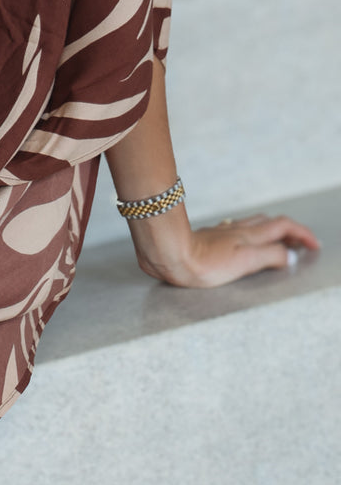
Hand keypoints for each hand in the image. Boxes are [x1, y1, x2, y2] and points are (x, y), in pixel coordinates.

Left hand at [136, 212, 320, 287]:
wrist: (170, 255)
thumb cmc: (204, 262)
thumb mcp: (244, 261)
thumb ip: (269, 256)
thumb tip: (289, 255)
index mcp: (250, 235)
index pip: (283, 226)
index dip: (302, 233)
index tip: (314, 245)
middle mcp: (238, 230)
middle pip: (270, 222)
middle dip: (289, 231)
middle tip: (300, 244)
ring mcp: (223, 233)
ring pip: (253, 225)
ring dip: (270, 231)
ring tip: (277, 242)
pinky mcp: (209, 239)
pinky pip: (237, 231)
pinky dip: (250, 235)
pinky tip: (243, 241)